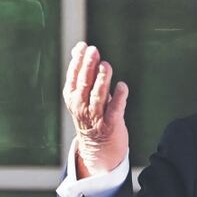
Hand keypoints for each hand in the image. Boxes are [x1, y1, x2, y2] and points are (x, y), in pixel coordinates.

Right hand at [63, 41, 129, 177]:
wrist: (98, 150)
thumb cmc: (91, 116)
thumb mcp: (83, 95)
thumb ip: (83, 71)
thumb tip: (79, 47)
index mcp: (73, 98)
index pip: (73, 77)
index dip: (78, 61)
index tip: (84, 46)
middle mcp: (81, 107)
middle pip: (84, 84)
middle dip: (88, 67)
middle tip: (94, 51)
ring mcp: (95, 117)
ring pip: (98, 96)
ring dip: (102, 80)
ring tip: (106, 65)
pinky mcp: (111, 125)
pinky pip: (115, 110)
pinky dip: (119, 97)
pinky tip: (122, 86)